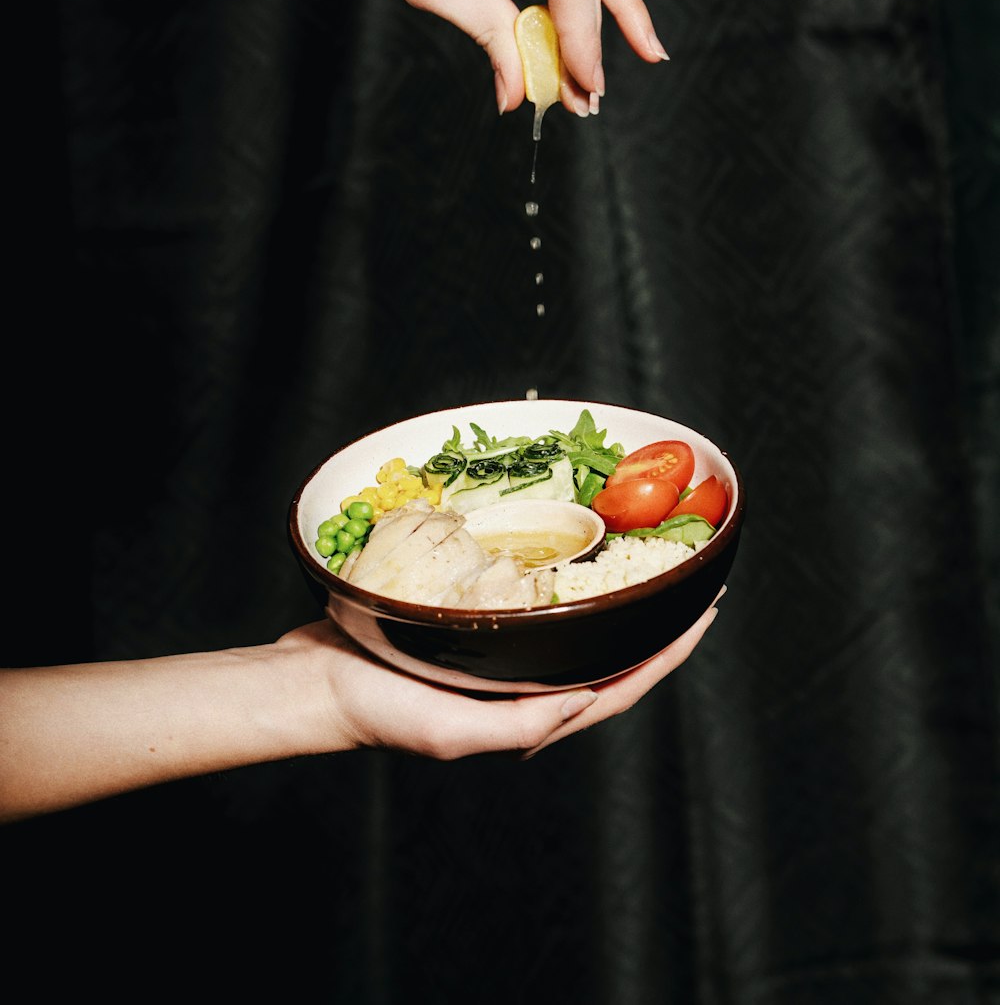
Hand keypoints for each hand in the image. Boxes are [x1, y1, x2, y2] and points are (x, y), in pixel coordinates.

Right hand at [277, 593, 720, 760]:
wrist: (314, 684)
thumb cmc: (376, 712)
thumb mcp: (451, 729)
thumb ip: (520, 722)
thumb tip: (585, 700)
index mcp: (527, 719)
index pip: (618, 687)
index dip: (667, 654)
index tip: (706, 615)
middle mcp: (521, 691)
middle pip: (608, 656)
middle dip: (654, 625)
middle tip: (692, 583)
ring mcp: (498, 662)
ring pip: (574, 631)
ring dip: (613, 602)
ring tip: (643, 566)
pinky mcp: (471, 633)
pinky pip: (531, 607)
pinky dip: (560, 585)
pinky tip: (565, 558)